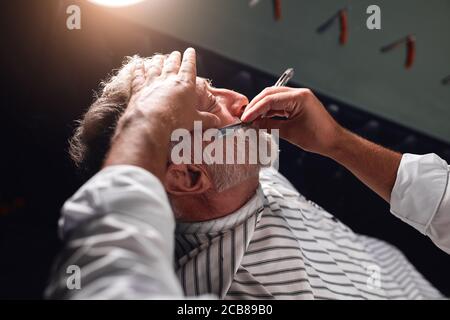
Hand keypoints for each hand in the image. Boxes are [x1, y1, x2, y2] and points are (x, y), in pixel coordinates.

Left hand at [105, 48, 219, 179]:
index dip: (190, 58)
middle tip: (175, 53)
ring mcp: (152, 83)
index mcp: (185, 85)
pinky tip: (138, 64)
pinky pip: (138, 75)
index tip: (190, 51)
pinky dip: (138, 69)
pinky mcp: (139, 89)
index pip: (189, 67)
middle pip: (172, 64)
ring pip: (155, 67)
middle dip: (175, 58)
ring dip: (158, 61)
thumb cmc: (175, 122)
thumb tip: (218, 122)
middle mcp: (168, 80)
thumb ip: (207, 120)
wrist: (151, 124)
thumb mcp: (196, 121)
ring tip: (159, 57)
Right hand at [241, 87, 342, 156]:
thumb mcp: (290, 132)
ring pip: (273, 98)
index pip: (270, 99)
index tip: (245, 118)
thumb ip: (270, 126)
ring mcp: (298, 98)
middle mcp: (299, 94)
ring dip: (262, 108)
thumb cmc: (318, 137)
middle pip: (270, 94)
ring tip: (252, 119)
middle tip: (246, 117)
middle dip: (256, 105)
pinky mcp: (298, 104)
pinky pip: (280, 105)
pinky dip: (269, 111)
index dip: (255, 109)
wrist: (334, 142)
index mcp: (299, 97)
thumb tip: (254, 124)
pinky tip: (262, 119)